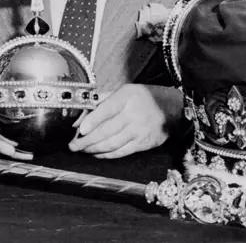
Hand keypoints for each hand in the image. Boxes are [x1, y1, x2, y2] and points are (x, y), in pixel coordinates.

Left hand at [68, 84, 182, 158]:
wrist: (173, 108)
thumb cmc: (144, 98)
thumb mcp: (125, 90)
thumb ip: (103, 100)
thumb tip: (82, 112)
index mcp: (127, 97)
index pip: (106, 110)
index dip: (91, 121)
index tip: (78, 130)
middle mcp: (133, 114)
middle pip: (106, 131)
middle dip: (86, 141)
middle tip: (73, 145)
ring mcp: (139, 130)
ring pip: (112, 144)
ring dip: (93, 149)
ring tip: (82, 150)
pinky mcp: (143, 143)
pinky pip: (121, 151)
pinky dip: (107, 154)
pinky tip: (97, 153)